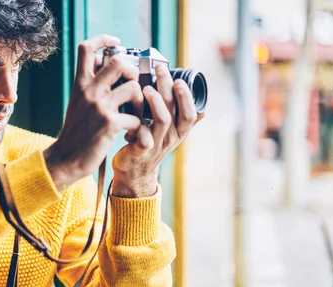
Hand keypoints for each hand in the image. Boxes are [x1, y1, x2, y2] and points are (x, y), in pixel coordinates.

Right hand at [44, 34, 142, 191]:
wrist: (66, 159)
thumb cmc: (76, 132)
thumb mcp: (77, 102)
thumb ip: (90, 85)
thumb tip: (103, 65)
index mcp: (80, 84)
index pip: (87, 48)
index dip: (103, 39)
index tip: (116, 42)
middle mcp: (89, 91)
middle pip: (118, 62)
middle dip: (133, 71)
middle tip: (134, 85)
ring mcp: (99, 107)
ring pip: (134, 88)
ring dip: (142, 101)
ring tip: (137, 113)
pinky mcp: (109, 125)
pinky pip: (136, 117)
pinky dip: (138, 126)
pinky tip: (131, 133)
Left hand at [111, 64, 204, 196]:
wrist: (134, 171)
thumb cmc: (150, 144)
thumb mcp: (170, 133)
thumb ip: (182, 119)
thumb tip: (200, 103)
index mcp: (180, 131)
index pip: (192, 113)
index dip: (186, 95)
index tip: (178, 79)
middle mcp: (172, 138)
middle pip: (175, 110)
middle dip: (168, 86)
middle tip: (159, 69)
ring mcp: (157, 145)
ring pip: (162, 120)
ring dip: (156, 101)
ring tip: (146, 88)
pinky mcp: (141, 151)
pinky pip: (144, 137)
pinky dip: (140, 125)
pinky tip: (132, 114)